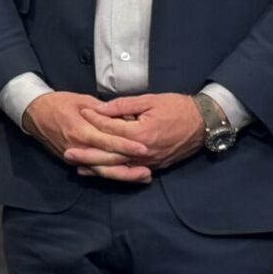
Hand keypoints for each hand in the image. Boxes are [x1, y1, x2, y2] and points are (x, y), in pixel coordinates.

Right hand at [22, 91, 152, 183]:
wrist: (34, 114)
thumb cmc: (58, 103)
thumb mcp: (81, 101)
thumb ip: (103, 111)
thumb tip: (124, 116)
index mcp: (80, 130)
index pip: (107, 141)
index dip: (126, 146)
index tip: (144, 148)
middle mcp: (78, 147)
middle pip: (106, 162)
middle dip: (128, 168)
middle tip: (148, 172)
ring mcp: (75, 156)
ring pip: (101, 170)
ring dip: (123, 175)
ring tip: (143, 177)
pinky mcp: (73, 161)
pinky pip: (94, 170)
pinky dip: (111, 174)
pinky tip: (126, 175)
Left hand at [80, 93, 205, 170]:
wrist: (205, 122)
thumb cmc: (178, 108)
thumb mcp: (150, 101)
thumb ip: (123, 106)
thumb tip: (101, 108)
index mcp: (142, 133)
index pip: (111, 129)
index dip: (95, 120)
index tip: (80, 113)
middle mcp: (145, 152)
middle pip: (110, 155)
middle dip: (87, 154)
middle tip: (67, 152)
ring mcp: (151, 161)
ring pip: (119, 167)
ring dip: (98, 168)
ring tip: (77, 166)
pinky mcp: (156, 165)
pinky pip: (131, 171)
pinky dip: (115, 172)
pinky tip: (102, 172)